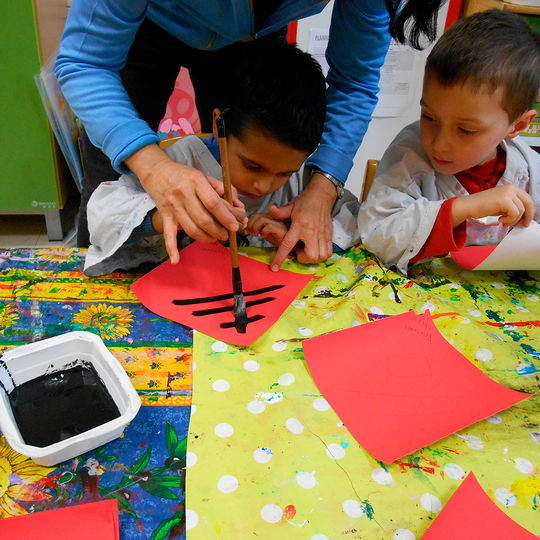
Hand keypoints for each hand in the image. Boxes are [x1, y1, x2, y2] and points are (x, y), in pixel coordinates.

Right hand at [126, 144, 245, 263]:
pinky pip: (168, 235)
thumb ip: (223, 190)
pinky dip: (171, 249)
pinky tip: (176, 260)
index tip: (236, 225)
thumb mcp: (205, 175)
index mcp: (195, 181)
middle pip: (204, 219)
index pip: (214, 203)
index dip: (227, 217)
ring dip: (206, 238)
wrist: (157, 171)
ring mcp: (173, 207)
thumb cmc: (185, 175)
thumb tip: (237, 206)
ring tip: (215, 238)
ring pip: (191, 229)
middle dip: (219, 231)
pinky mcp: (165, 217)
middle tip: (228, 234)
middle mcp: (183, 194)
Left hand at [247, 210, 288, 246]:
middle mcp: (274, 218)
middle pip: (257, 215)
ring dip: (255, 227)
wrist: (293, 245)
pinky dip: (264, 231)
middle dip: (250, 225)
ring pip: (261, 219)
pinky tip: (265, 236)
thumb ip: (258, 228)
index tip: (247, 231)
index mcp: (270, 218)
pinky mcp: (281, 229)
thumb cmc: (280, 239)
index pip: (256, 215)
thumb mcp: (266, 233)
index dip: (249, 222)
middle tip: (250, 233)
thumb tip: (247, 228)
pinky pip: (269, 226)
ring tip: (256, 234)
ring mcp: (278, 222)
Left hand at [269, 172, 336, 270]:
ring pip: (321, 256)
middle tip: (299, 252)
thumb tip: (271, 209)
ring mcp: (322, 234)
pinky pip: (329, 252)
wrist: (322, 195)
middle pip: (310, 255)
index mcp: (299, 226)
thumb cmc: (305, 202)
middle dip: (303, 259)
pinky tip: (316, 249)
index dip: (280, 257)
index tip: (275, 268)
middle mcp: (312, 232)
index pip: (288, 245)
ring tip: (308, 251)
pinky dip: (322, 255)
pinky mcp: (329, 235)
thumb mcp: (291, 206)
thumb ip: (280, 212)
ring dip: (313, 258)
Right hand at [452, 184, 533, 227]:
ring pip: (521, 210)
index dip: (529, 211)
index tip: (526, 220)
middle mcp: (511, 188)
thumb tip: (522, 216)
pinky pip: (514, 214)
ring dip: (513, 220)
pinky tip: (500, 220)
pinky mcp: (504, 200)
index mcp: (511, 188)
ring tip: (503, 222)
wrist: (468, 206)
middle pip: (528, 203)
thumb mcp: (500, 204)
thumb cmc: (482, 206)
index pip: (527, 199)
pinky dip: (509, 220)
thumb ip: (512, 206)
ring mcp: (508, 193)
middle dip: (527, 216)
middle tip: (523, 225)